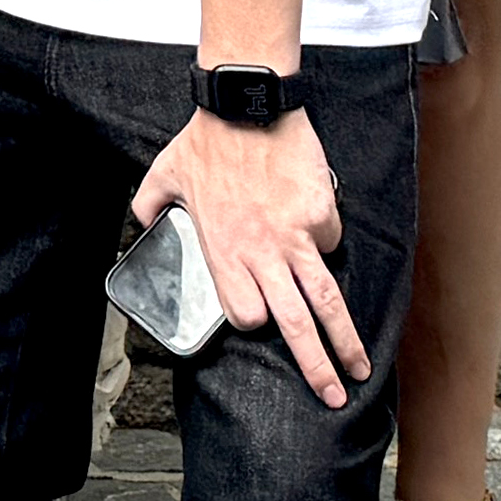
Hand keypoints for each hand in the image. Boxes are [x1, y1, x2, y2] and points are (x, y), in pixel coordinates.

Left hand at [131, 101, 370, 403]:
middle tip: (332, 397)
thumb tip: (140, 218)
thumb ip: (150, 205)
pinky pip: (330, 241)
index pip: (246, 314)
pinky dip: (326, 240)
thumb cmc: (205, 139)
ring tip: (359, 369)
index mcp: (222, 251)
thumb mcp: (163, 175)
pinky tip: (314, 220)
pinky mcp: (319, 215)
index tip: (260, 316)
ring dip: (346, 341)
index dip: (253, 319)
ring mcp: (293, 238)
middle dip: (315, 368)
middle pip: (294, 326)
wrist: (245, 103)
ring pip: (326, 302)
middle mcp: (260, 254)